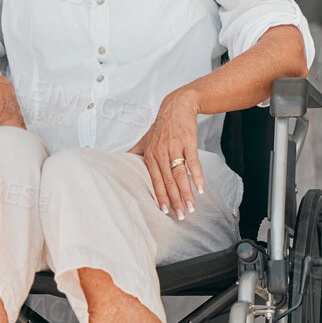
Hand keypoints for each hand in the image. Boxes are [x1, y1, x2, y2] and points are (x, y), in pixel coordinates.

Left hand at [127, 89, 203, 217]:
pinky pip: (193, 162)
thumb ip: (135, 153)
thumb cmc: (161, 126)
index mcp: (150, 155)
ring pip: (180, 174)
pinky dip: (198, 176)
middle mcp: (161, 152)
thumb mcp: (145, 139)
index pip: (155, 180)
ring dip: (186, 192)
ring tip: (191, 207)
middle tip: (181, 216)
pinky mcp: (188, 142)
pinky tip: (201, 189)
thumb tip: (120, 163)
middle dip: (175, 200)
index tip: (164, 212)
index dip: (160, 196)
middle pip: (168, 181)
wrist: (177, 106)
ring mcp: (175, 147)